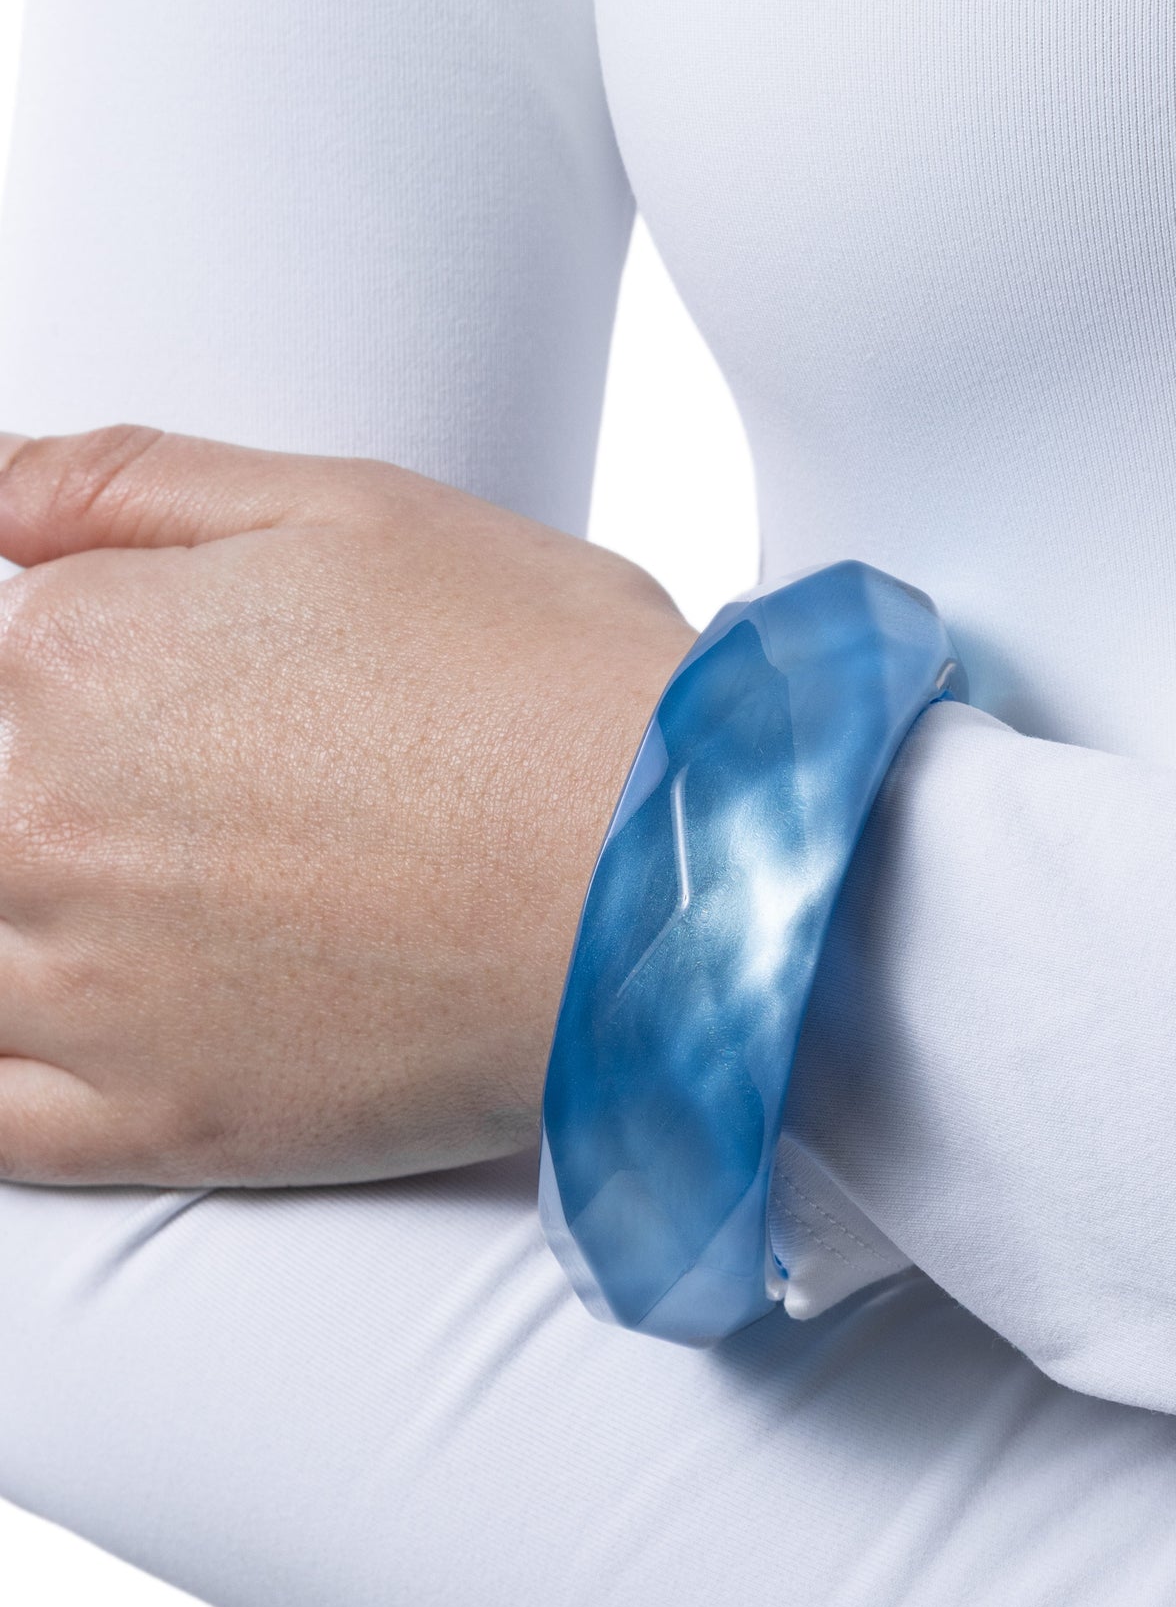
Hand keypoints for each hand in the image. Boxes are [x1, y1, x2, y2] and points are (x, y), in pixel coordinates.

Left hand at [0, 426, 695, 1184]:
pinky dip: (0, 1074)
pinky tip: (46, 1029)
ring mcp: (89, 991)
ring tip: (162, 900)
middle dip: (52, 793)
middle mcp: (43, 824)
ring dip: (23, 921)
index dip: (55, 672)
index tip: (131, 698)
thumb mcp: (346, 506)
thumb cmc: (547, 684)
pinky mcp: (162, 1121)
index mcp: (74, 656)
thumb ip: (121, 484)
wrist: (677, 877)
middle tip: (202, 805)